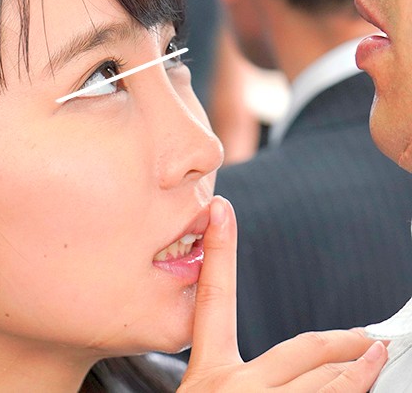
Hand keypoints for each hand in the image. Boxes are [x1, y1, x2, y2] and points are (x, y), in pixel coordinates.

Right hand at [178, 196, 386, 391]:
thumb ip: (224, 379)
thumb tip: (267, 374)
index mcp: (208, 372)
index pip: (215, 298)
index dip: (219, 250)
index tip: (220, 210)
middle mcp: (235, 386)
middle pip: (301, 349)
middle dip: (340, 341)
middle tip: (366, 336)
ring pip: (328, 381)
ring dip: (360, 368)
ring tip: (377, 357)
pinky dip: (353, 390)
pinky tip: (367, 384)